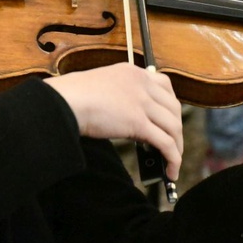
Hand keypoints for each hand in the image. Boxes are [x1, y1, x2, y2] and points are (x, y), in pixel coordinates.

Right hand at [45, 63, 182, 179]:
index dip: (171, 104)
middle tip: (173, 143)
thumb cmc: (73, 95)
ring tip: (173, 162)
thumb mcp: (102, 85)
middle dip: (176, 128)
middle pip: (173, 107)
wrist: (65, 100)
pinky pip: (165, 143)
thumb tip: (130, 118)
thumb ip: (120, 95)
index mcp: (132, 72)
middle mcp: (141, 83)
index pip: (165, 84)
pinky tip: (170, 170)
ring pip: (173, 126)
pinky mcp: (138, 122)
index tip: (170, 117)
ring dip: (177, 147)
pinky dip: (172, 158)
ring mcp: (141, 102)